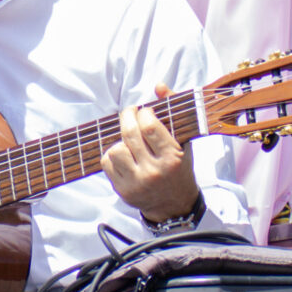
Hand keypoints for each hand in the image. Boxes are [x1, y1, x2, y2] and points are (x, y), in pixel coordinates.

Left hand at [102, 83, 200, 223]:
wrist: (174, 205)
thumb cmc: (179, 168)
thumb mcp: (183, 141)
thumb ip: (173, 110)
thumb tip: (159, 86)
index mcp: (172, 157)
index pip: (149, 127)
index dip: (143, 113)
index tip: (144, 111)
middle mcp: (154, 171)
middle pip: (129, 134)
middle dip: (126, 116)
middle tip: (129, 112)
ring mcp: (137, 183)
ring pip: (115, 149)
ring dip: (120, 140)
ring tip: (128, 139)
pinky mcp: (123, 191)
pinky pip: (107, 164)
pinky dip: (112, 155)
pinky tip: (124, 154)